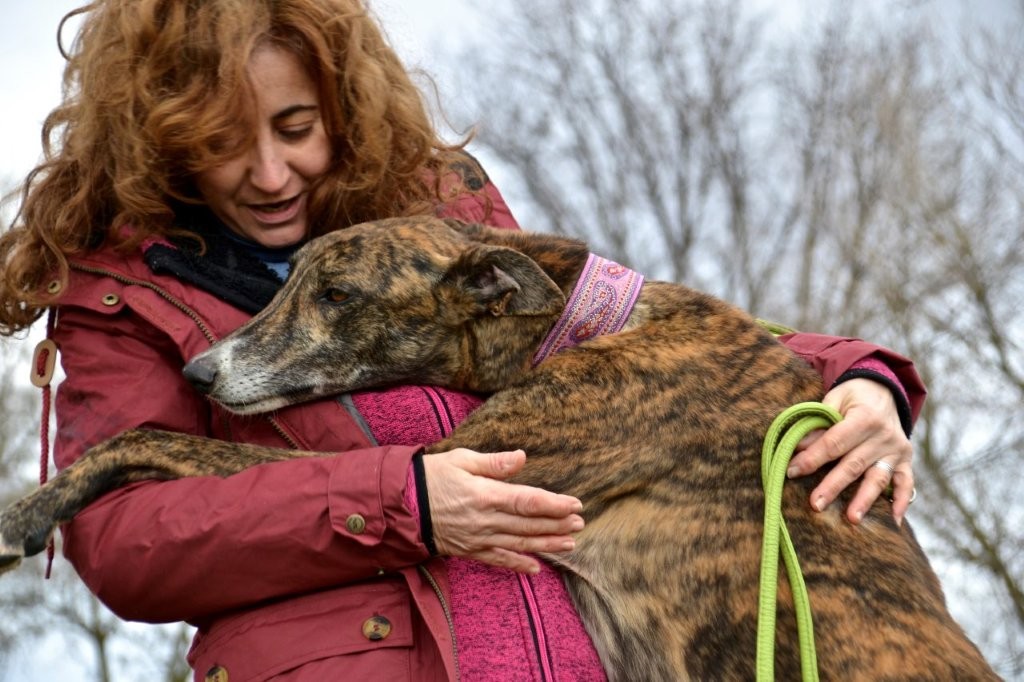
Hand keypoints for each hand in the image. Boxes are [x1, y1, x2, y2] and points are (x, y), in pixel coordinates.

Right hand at [423, 448, 583, 572]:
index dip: (555, 505)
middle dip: (558, 525)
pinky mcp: (470, 550)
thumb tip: (522, 457)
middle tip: (580, 524)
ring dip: (547, 545)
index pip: (529, 501)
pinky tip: (536, 568)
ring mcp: (478, 538)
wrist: (401, 505)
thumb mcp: (462, 460)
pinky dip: (518, 564)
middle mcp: (485, 520)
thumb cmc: (431, 476)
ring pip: (519, 544)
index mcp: (486, 495)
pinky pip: (498, 560)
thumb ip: (494, 463)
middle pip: (529, 524)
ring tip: (570, 544)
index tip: (575, 505)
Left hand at [786, 378, 913, 525]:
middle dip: (833, 486)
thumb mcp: (834, 399)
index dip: (812, 458)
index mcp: (864, 417)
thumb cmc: (852, 397)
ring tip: (852, 519)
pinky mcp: (905, 460)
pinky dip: (901, 501)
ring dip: (864, 499)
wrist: (883, 390)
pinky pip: (905, 483)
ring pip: (878, 478)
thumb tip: (798, 448)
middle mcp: (884, 435)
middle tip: (816, 504)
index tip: (792, 471)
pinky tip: (894, 520)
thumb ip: (818, 423)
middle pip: (854, 464)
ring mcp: (896, 450)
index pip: (834, 442)